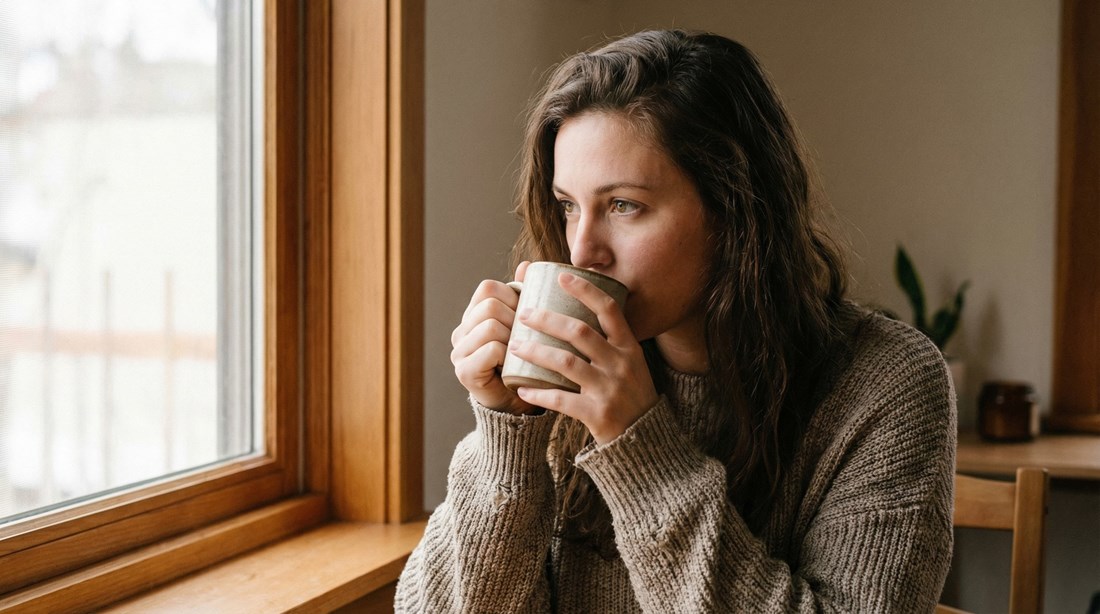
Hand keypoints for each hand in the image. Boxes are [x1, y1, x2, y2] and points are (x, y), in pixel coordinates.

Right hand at [450, 262, 536, 413]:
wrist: (520, 404)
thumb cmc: (526, 361)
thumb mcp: (528, 325)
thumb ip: (525, 296)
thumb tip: (527, 265)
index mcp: (473, 316)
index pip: (488, 288)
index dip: (513, 296)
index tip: (527, 315)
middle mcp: (461, 331)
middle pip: (490, 305)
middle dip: (515, 318)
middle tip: (527, 337)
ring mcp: (459, 352)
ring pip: (490, 325)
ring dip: (512, 336)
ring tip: (521, 351)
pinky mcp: (464, 372)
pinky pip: (490, 349)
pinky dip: (507, 354)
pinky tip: (514, 364)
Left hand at [508, 272, 657, 442]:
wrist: (645, 439)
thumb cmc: (630, 395)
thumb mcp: (630, 363)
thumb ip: (608, 341)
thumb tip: (577, 311)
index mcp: (629, 348)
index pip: (609, 310)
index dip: (585, 290)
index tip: (561, 276)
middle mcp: (620, 364)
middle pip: (580, 332)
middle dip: (548, 319)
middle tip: (524, 313)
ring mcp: (609, 389)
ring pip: (566, 362)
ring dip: (536, 351)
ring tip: (515, 345)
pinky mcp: (597, 414)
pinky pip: (561, 400)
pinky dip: (539, 394)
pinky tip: (522, 389)